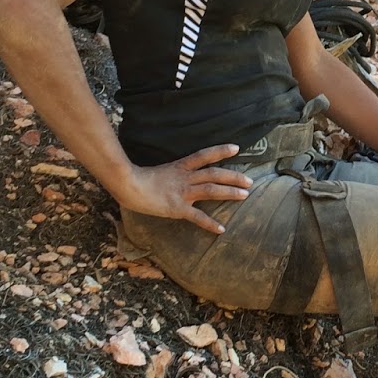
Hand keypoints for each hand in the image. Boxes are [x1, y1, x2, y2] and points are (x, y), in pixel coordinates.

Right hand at [118, 145, 254, 233]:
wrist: (128, 185)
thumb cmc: (137, 178)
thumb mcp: (159, 171)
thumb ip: (171, 174)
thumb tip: (177, 177)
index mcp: (180, 166)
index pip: (204, 155)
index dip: (221, 151)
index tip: (237, 148)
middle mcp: (185, 178)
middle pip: (214, 174)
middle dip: (234, 177)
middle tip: (250, 181)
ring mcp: (183, 192)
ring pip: (212, 189)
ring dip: (230, 192)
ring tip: (245, 195)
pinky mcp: (178, 208)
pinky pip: (198, 217)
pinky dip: (210, 223)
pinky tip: (221, 229)